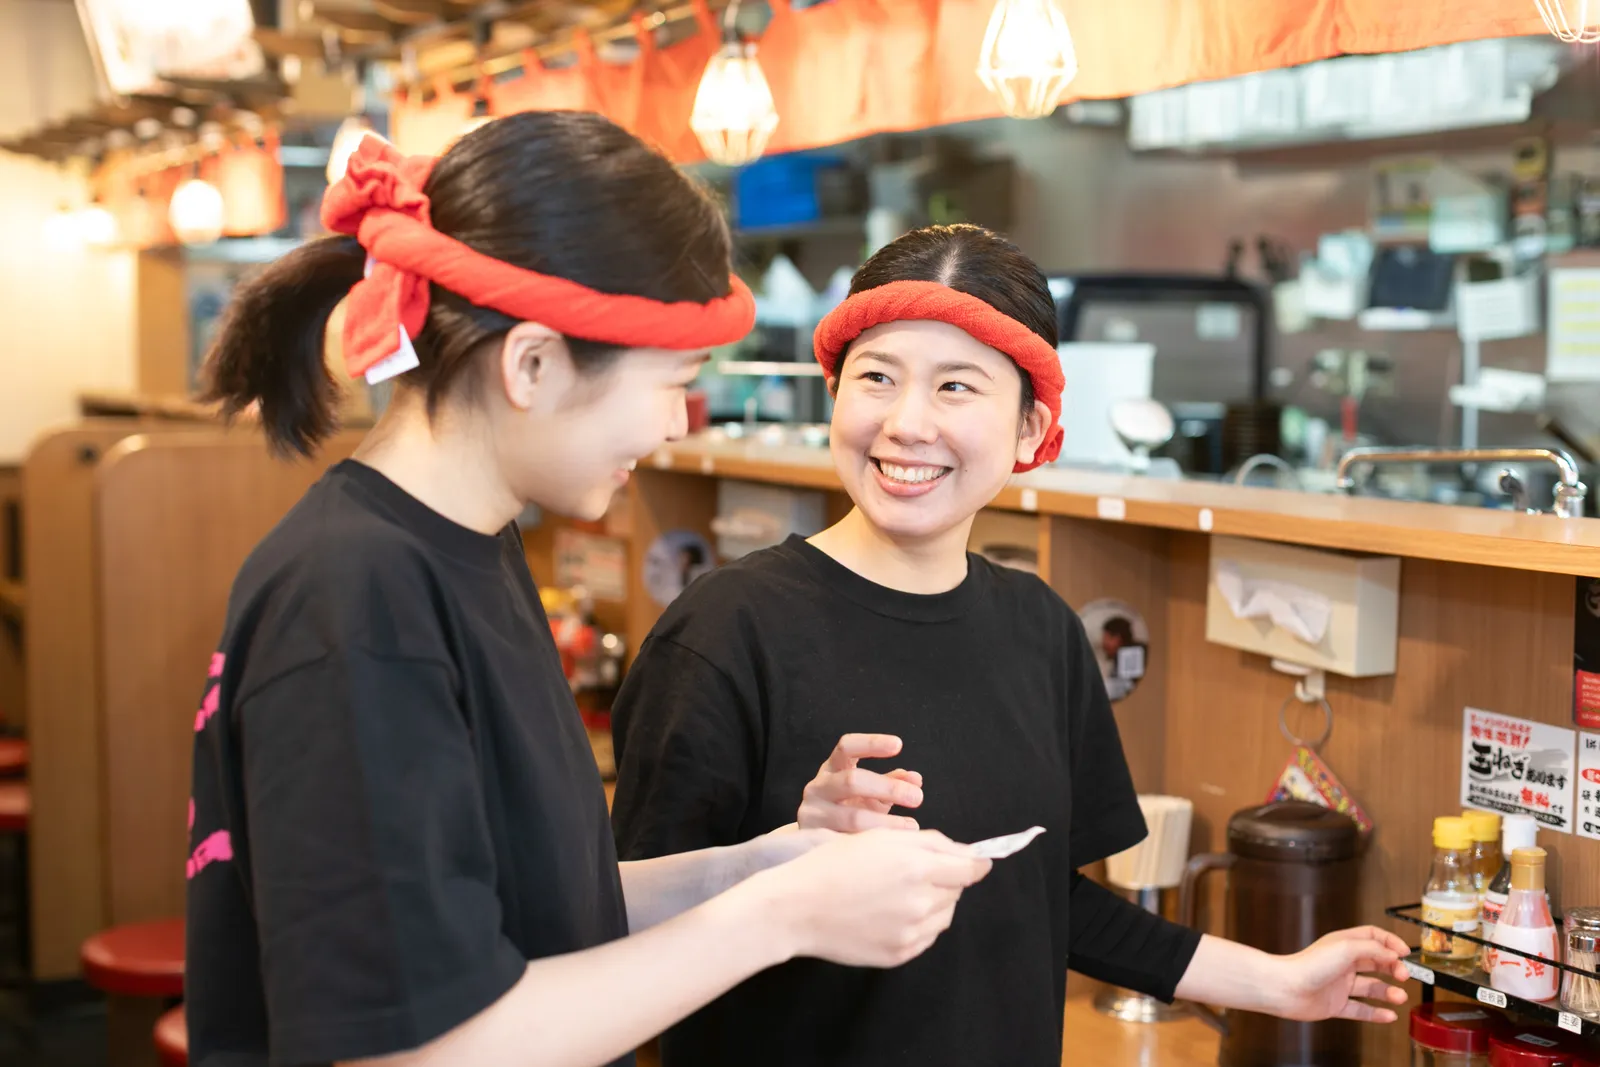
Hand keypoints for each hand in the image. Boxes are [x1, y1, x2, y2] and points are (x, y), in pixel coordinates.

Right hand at [754, 829, 990, 967]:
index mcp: (917, 867)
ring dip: (934, 902)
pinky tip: (889, 913)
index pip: (971, 869)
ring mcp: (911, 933)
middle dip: (946, 879)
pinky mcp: (899, 954)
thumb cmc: (833, 865)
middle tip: (913, 872)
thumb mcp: (879, 838)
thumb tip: (970, 855)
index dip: (975, 863)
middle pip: (957, 891)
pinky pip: (926, 937)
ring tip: (898, 893)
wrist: (796, 908)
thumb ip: (931, 842)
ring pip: (944, 916)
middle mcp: (920, 902)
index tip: (976, 862)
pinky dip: (918, 924)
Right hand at [798, 734, 923, 832]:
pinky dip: (873, 844)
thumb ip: (892, 783)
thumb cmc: (848, 809)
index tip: (898, 745)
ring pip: (852, 817)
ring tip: (911, 826)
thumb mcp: (870, 793)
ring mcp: (812, 814)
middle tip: (918, 798)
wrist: (816, 839)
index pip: (847, 747)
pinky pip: (849, 842)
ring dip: (886, 822)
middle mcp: (818, 787)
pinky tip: (890, 847)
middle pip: (852, 781)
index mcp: (832, 768)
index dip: (871, 743)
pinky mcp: (815, 840)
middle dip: (888, 788)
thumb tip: (916, 780)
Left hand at [1269, 927, 1410, 1022]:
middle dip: (1393, 968)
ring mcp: (1339, 985)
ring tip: (1400, 996)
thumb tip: (1393, 953)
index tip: (1405, 952)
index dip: (1390, 942)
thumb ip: (1373, 949)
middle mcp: (1342, 963)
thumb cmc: (1309, 964)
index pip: (1372, 937)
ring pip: (1370, 988)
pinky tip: (1389, 1015)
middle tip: (1405, 975)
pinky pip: (1360, 1010)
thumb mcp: (1346, 948)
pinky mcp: (1335, 1004)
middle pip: (1375, 963)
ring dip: (1388, 992)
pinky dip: (1376, 1013)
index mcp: (1343, 944)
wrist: (1286, 988)